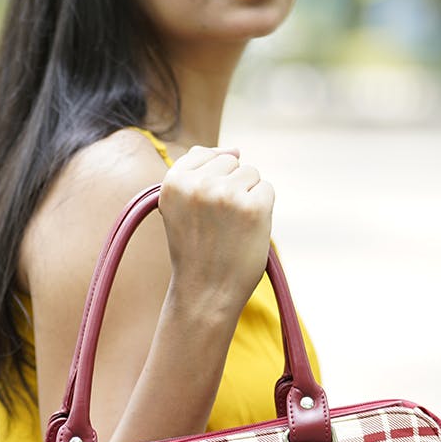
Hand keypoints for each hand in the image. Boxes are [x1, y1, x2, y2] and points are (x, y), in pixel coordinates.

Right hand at [158, 145, 273, 323]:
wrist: (205, 294)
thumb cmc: (196, 250)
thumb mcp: (181, 207)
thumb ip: (197, 172)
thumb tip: (235, 148)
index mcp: (173, 181)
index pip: (205, 154)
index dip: (210, 181)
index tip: (204, 211)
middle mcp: (198, 185)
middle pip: (231, 161)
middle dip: (231, 186)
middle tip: (218, 223)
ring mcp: (226, 195)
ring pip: (251, 173)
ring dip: (248, 197)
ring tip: (232, 227)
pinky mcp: (253, 208)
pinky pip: (267, 189)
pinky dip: (262, 210)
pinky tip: (246, 231)